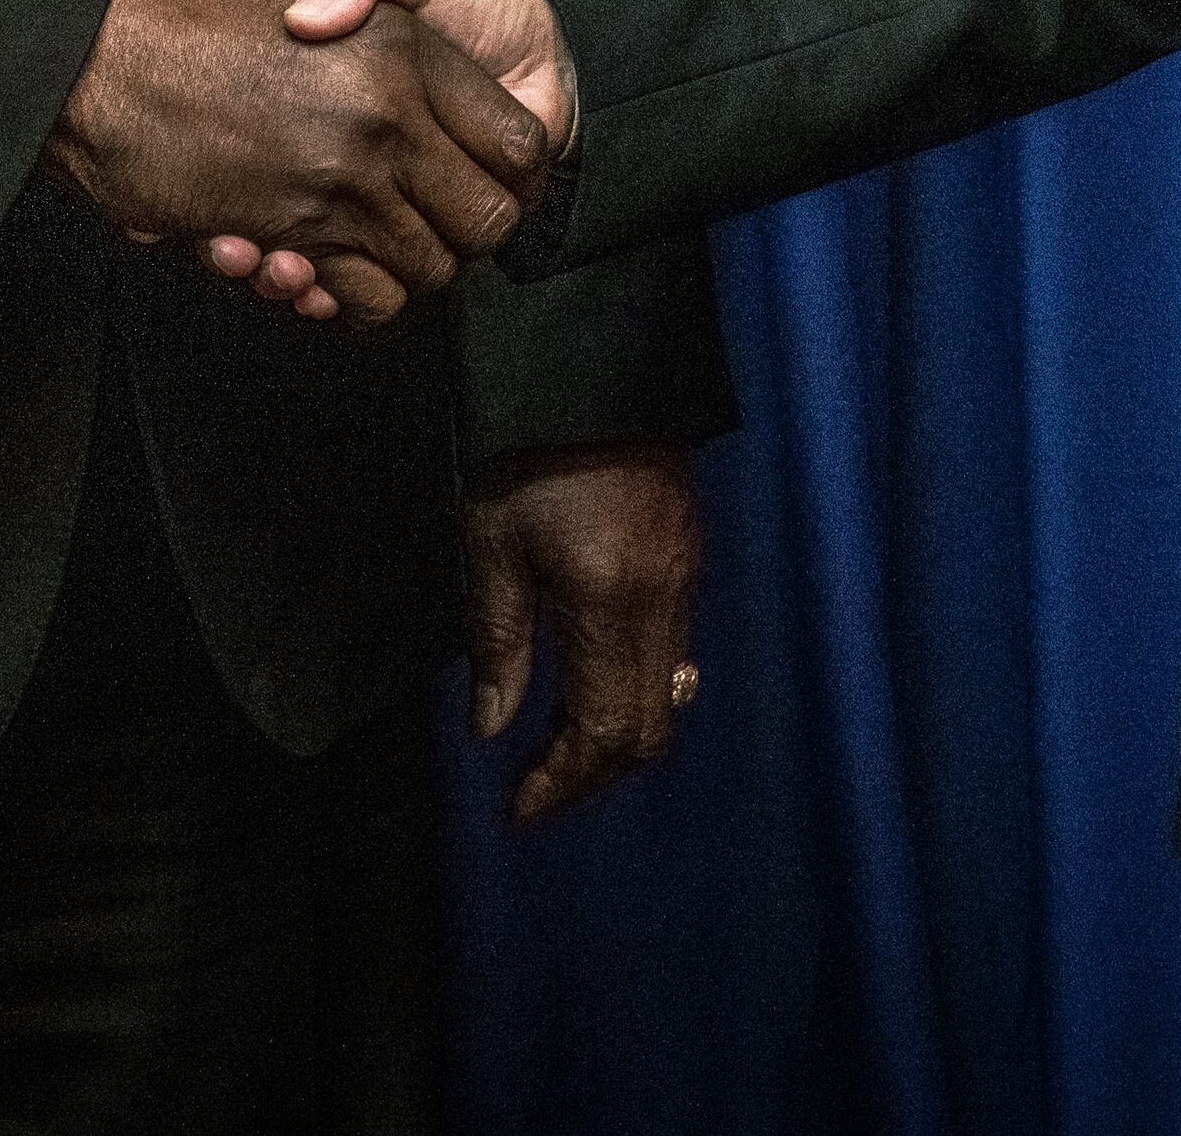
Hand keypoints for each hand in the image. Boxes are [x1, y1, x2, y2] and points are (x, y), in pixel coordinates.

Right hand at [46, 0, 550, 326]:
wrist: (97, 63)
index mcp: (407, 47)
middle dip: (467, 228)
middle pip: (488, 216)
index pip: (518, 141)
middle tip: (432, 215)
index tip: (478, 169)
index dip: (510, 168)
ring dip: (408, 265)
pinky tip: (325, 263)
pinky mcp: (290, 231)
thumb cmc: (203, 3)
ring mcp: (341, 179)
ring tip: (373, 238)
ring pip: (431, 266)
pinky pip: (365, 296)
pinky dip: (354, 295)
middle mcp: (387, 116)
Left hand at [462, 444, 701, 823]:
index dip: (562, 784)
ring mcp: (686, 586)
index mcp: (610, 606)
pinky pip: (674, 660)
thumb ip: (497, 645)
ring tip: (557, 749)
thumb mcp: (491, 548)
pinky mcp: (689, 565)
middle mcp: (663, 607)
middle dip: (593, 775)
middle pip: (648, 731)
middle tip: (536, 790)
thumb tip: (491, 731)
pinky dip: (635, 695)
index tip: (517, 809)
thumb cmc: (527, 456)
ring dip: (616, 738)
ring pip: (668, 700)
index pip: (603, 732)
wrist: (596, 370)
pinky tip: (590, 689)